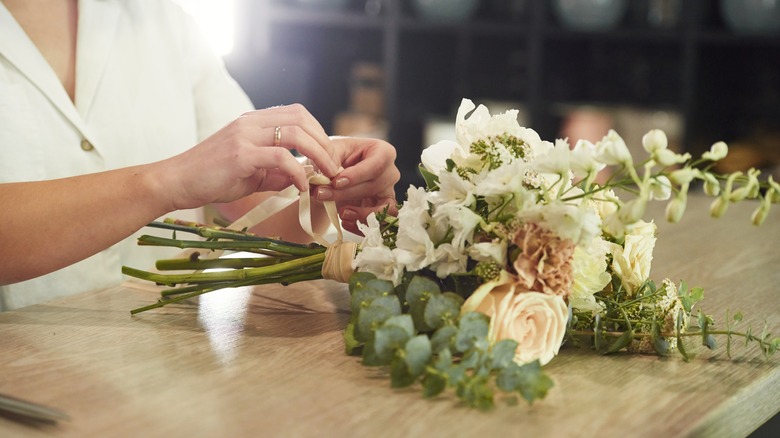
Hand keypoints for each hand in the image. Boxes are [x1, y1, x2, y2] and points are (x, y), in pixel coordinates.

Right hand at [154, 104, 339, 210]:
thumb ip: (277, 172)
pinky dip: (298, 172)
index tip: (328, 155)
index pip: (297, 113)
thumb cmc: (210, 178)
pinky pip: (281, 157)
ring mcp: (245, 135)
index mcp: (252, 121)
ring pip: (295, 133)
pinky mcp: (241, 154)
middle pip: (301, 118)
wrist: (176, 182)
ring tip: (327, 175)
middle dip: (324, 142)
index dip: (318, 131)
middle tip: (334, 166)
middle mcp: (250, 122)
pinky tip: (302, 186)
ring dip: (319, 154)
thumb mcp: (250, 173)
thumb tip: (303, 177)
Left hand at [313, 137, 399, 234]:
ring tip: (341, 213)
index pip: (376, 165)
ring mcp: (388, 193)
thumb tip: (323, 178)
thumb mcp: (330, 151)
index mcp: (382, 152)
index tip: (336, 182)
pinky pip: (379, 223)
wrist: (334, 174)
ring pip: (383, 208)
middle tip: (321, 195)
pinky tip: (345, 222)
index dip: (357, 175)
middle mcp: (390, 173)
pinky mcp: (383, 211)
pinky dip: (362, 225)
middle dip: (346, 194)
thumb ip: (327, 160)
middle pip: (374, 187)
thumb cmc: (336, 157)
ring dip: (362, 214)